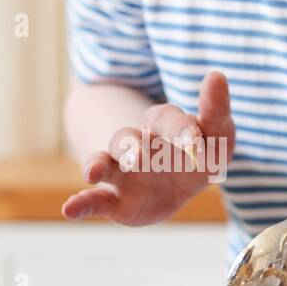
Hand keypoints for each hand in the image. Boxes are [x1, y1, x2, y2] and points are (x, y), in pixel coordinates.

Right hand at [62, 71, 234, 224]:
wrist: (179, 185)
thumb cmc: (200, 153)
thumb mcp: (218, 135)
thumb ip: (216, 111)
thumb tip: (216, 74)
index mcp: (163, 125)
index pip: (167, 119)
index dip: (180, 128)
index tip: (193, 140)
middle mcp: (138, 144)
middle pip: (129, 138)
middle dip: (133, 146)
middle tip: (139, 156)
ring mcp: (122, 171)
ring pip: (106, 162)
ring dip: (97, 164)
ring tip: (92, 171)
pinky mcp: (114, 199)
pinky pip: (94, 200)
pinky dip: (80, 204)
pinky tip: (68, 210)